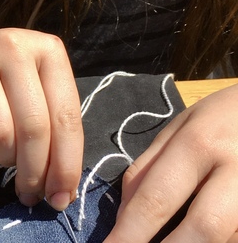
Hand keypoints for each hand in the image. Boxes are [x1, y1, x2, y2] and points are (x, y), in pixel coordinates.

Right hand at [0, 28, 82, 209]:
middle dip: (35, 171)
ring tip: (6, 155)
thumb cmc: (7, 79)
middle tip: (31, 192)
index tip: (62, 196)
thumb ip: (56, 130)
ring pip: (0, 134)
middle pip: (33, 127)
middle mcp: (14, 49)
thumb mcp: (39, 89)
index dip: (66, 164)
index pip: (65, 116)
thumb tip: (62, 191)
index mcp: (48, 51)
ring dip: (5, 159)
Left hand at [104, 84, 237, 242]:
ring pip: (224, 237)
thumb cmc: (218, 118)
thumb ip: (146, 170)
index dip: (130, 233)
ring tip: (168, 237)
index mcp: (198, 145)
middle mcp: (234, 171)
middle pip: (203, 230)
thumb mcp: (177, 129)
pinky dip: (217, 240)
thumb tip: (122, 217)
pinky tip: (194, 235)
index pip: (157, 198)